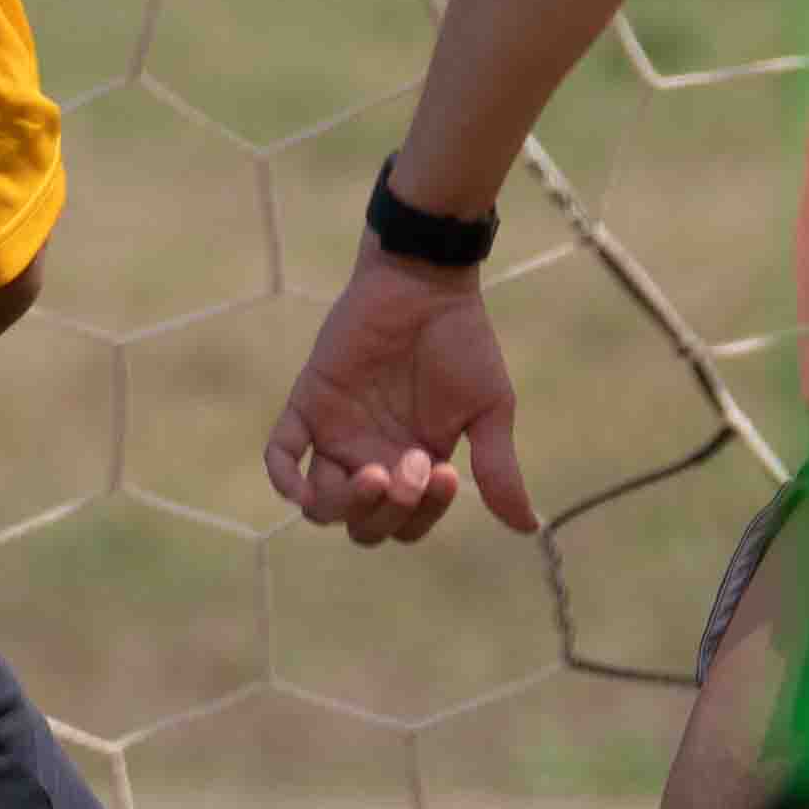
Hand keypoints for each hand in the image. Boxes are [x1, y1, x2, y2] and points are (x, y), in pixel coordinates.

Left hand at [266, 243, 537, 544]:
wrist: (426, 282)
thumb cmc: (462, 340)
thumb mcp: (489, 409)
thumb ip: (498, 469)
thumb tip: (528, 526)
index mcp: (414, 463)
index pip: (407, 523)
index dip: (423, 514)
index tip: (446, 471)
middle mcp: (373, 456)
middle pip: (364, 524)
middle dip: (390, 511)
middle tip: (416, 464)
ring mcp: (337, 432)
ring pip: (322, 504)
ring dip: (349, 503)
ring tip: (378, 473)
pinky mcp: (310, 404)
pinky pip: (281, 454)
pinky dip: (284, 479)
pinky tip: (303, 488)